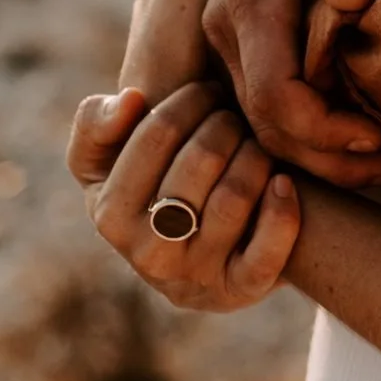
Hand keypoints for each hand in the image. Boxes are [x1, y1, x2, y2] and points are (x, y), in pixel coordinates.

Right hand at [67, 81, 300, 312]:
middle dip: (226, 122)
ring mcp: (195, 278)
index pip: (157, 132)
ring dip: (256, 156)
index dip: (190, 98)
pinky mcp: (240, 292)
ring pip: (235, 198)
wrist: (199, 246)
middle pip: (201, 160)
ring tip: (256, 144)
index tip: (207, 89)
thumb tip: (130, 100)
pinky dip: (281, 213)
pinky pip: (265, 256)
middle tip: (236, 115)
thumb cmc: (154, 181)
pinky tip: (283, 182)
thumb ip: (97, 123)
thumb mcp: (109, 156)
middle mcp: (147, 254)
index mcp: (109, 215)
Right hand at [201, 0, 380, 185]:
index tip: (378, 132)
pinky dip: (311, 137)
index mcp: (248, 1)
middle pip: (266, 124)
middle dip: (330, 157)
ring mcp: (224, 47)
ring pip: (263, 128)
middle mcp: (223, 30)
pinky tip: (360, 144)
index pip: (274, 93)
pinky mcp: (239, 56)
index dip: (323, 127)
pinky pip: (268, 112)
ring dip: (323, 157)